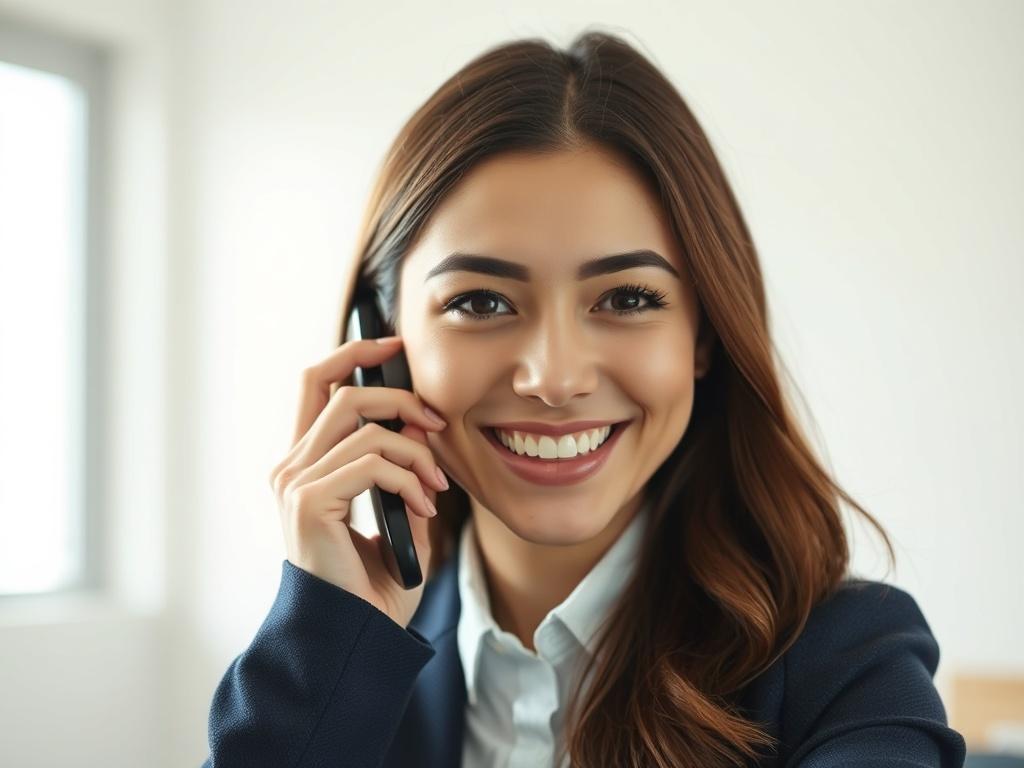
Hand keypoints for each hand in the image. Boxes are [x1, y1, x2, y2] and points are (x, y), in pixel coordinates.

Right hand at [268, 337, 448, 627]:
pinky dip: (409, 478)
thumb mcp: (397, 513)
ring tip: (437, 486)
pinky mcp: (308, 502)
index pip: (316, 382)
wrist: (356, 635)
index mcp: (304, 463)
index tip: (395, 345)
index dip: (352, 352)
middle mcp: (290, 467)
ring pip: (365, 425)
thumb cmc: (373, 582)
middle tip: (436, 423)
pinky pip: (372, 463)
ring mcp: (294, 483)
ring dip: (415, 452)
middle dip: (398, 395)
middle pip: (340, 389)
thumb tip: (418, 421)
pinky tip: (424, 507)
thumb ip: (403, 466)